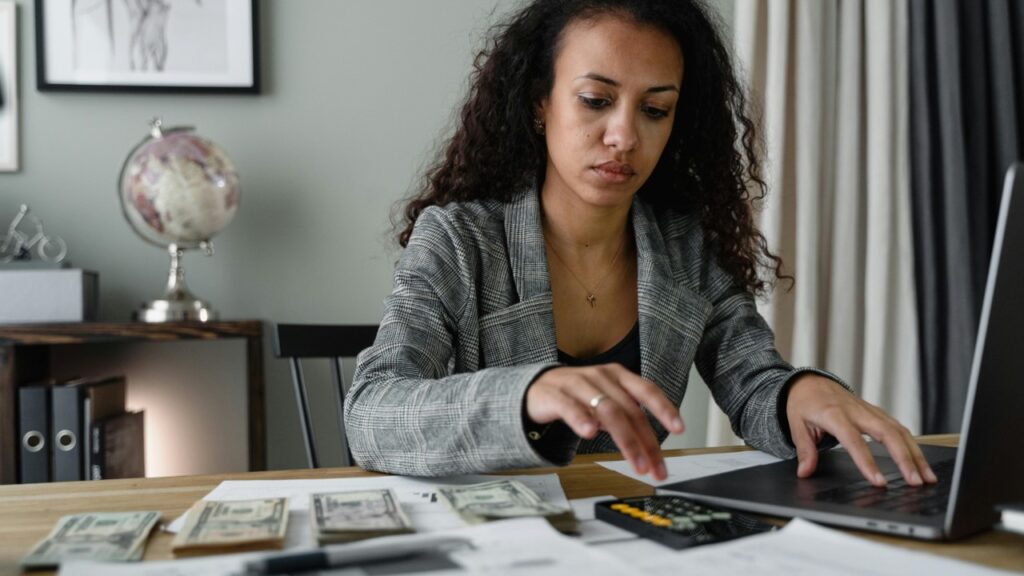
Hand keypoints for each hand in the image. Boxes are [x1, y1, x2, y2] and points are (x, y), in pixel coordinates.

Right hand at [526, 364, 683, 480]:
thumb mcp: (607, 402)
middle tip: (655, 467)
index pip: (647, 390)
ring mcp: (577, 384)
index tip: (680, 428)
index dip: (664, 408)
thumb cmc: (577, 396)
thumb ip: (628, 417)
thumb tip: (653, 446)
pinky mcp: (554, 395)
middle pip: (630, 410)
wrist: (536, 388)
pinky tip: (590, 433)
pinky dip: (582, 420)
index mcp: (618, 377)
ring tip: (635, 462)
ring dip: (625, 440)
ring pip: (607, 411)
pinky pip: (570, 407)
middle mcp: (601, 377)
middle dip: (646, 442)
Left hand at [785, 374, 937, 486]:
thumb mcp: (796, 424)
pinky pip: (898, 428)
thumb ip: (804, 449)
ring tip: (927, 478)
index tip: (878, 482)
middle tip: (915, 482)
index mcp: (834, 414)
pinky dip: (912, 445)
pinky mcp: (877, 413)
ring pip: (899, 430)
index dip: (867, 462)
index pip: (854, 441)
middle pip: (887, 433)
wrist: (809, 382)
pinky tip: (920, 462)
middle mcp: (856, 411)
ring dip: (916, 454)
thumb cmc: (803, 402)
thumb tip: (805, 472)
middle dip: (904, 459)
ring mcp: (869, 411)